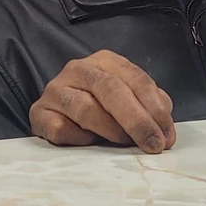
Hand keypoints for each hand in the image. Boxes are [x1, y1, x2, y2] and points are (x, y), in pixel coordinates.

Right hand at [30, 50, 175, 152]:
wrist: (56, 115)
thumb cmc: (100, 108)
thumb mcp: (128, 100)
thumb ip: (150, 108)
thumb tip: (165, 131)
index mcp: (105, 61)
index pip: (135, 78)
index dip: (154, 108)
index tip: (166, 136)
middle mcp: (78, 69)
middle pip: (111, 90)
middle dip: (137, 120)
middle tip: (152, 144)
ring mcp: (56, 90)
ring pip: (86, 109)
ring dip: (112, 130)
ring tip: (125, 144)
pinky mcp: (39, 113)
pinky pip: (62, 128)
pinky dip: (80, 139)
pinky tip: (90, 143)